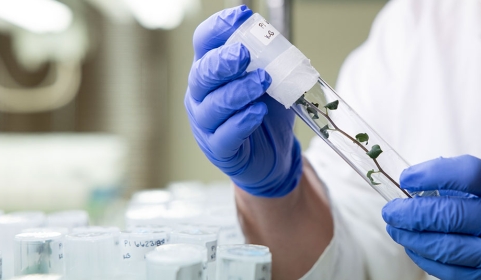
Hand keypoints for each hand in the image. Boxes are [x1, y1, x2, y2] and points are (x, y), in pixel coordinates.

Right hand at [185, 6, 301, 196]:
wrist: (273, 155)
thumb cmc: (264, 112)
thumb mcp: (270, 81)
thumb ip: (270, 62)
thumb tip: (279, 41)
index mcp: (210, 70)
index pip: (204, 43)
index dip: (219, 27)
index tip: (243, 15)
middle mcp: (201, 95)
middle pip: (202, 74)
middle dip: (223, 61)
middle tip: (244, 54)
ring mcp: (206, 123)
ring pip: (213, 105)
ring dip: (239, 91)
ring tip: (263, 82)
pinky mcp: (219, 148)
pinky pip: (225, 134)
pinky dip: (242, 121)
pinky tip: (257, 111)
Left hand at [382, 155, 480, 278]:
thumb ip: (466, 185)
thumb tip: (415, 183)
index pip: (469, 174)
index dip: (432, 173)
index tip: (406, 178)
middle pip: (450, 215)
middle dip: (410, 213)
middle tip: (390, 209)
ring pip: (445, 249)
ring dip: (411, 238)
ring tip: (395, 228)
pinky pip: (449, 273)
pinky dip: (425, 259)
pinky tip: (414, 248)